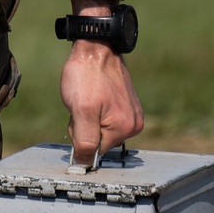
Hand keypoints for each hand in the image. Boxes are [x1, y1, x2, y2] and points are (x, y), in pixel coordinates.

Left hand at [60, 0, 143, 165]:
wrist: (95, 46)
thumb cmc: (86, 76)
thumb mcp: (80, 111)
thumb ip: (84, 141)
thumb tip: (84, 166)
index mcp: (126, 128)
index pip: (95, 150)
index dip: (80, 134)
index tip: (79, 114)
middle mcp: (134, 124)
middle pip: (99, 139)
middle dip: (84, 125)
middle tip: (82, 102)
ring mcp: (132, 113)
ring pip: (100, 127)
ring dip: (88, 116)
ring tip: (87, 95)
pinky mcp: (126, 103)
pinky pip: (104, 116)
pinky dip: (94, 108)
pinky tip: (92, 93)